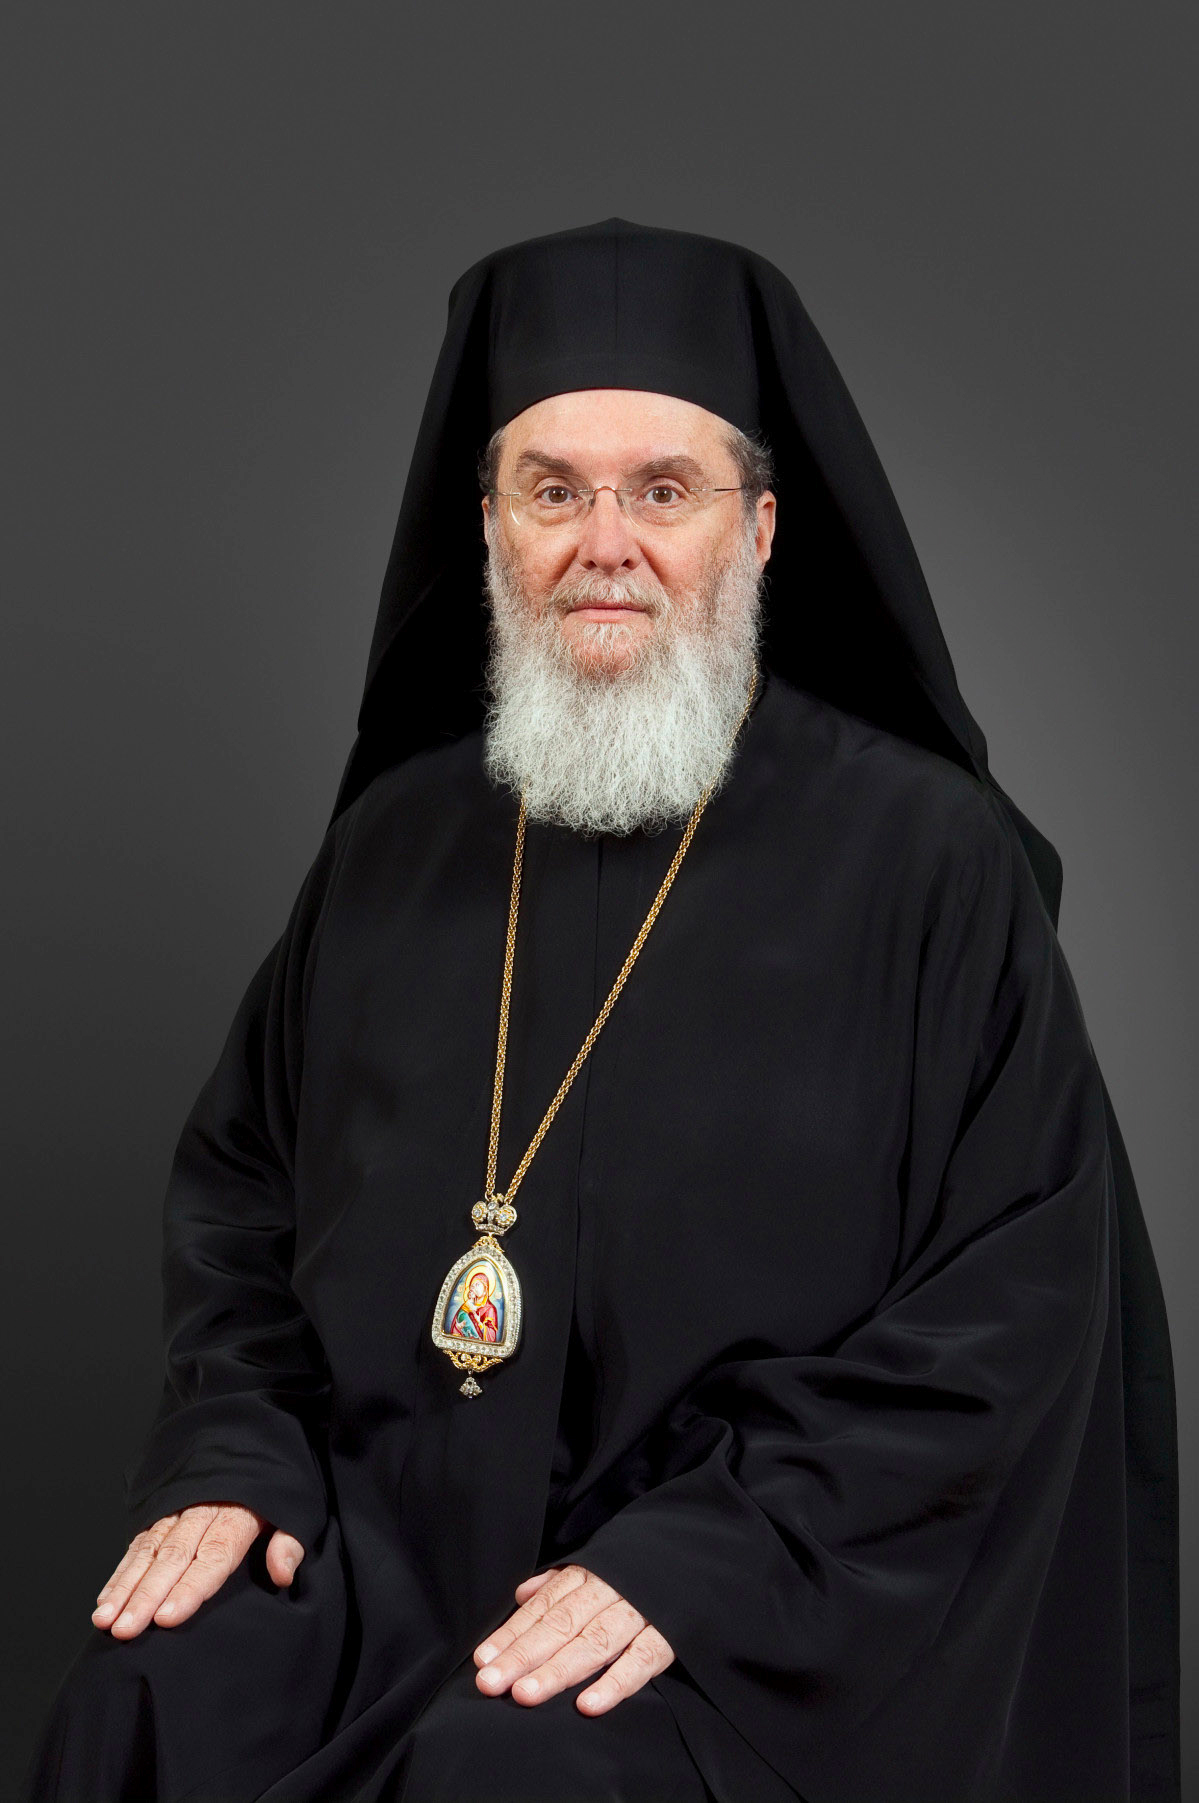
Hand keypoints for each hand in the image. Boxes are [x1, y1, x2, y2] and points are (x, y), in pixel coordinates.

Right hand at [90, 1502, 303, 1638]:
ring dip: (125, 1585)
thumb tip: (282, 1574)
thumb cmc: (276, 1483)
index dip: (191, 1587)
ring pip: (150, 1548)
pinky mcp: (162, 1508)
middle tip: (124, 1628)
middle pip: (174, 1555)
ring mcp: (179, 1507)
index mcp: (239, 1512)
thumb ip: (289, 1541)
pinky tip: (105, 1597)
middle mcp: (203, 1509)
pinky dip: (121, 1570)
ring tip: (104, 1619)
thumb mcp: (295, 1505)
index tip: (167, 1617)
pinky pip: (139, 1539)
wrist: (256, 1433)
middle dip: (147, 1594)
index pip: (214, 1555)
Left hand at [472, 1563, 674, 1714]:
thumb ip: (560, 1583)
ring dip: (559, 1670)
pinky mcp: (672, 1632)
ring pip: (595, 1642)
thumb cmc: (641, 1568)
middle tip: (492, 1681)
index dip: (512, 1634)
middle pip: (562, 1625)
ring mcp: (642, 1610)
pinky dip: (616, 1682)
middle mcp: (612, 1590)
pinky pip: (644, 1659)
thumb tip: (521, 1595)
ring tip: (526, 1694)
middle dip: (523, 1655)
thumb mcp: (600, 1564)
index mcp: (591, 1574)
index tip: (483, 1659)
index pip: (545, 1607)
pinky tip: (588, 1704)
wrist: (705, 1552)